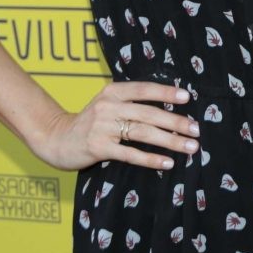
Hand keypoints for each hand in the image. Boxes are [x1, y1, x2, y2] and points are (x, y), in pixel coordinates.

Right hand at [31, 82, 200, 170]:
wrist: (57, 138)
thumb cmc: (90, 122)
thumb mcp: (108, 104)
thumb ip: (130, 102)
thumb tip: (166, 106)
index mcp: (113, 91)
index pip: (144, 89)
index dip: (166, 92)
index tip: (187, 97)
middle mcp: (108, 106)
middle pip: (148, 113)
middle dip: (175, 121)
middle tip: (196, 129)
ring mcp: (102, 127)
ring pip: (143, 132)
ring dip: (169, 140)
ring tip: (189, 146)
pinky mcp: (98, 147)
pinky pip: (130, 154)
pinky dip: (150, 158)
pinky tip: (166, 162)